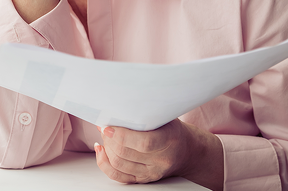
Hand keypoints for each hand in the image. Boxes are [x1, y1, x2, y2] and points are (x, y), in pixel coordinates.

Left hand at [94, 119, 222, 188]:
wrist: (185, 151)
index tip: (107, 126)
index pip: (143, 142)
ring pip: (118, 165)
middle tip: (104, 127)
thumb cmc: (171, 129)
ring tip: (105, 136)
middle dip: (109, 138)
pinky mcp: (142, 179)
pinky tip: (101, 150)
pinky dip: (104, 163)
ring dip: (106, 148)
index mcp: (168, 141)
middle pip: (125, 153)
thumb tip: (115, 108)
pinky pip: (118, 176)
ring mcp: (151, 173)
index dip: (121, 135)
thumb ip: (143, 113)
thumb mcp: (164, 116)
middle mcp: (160, 160)